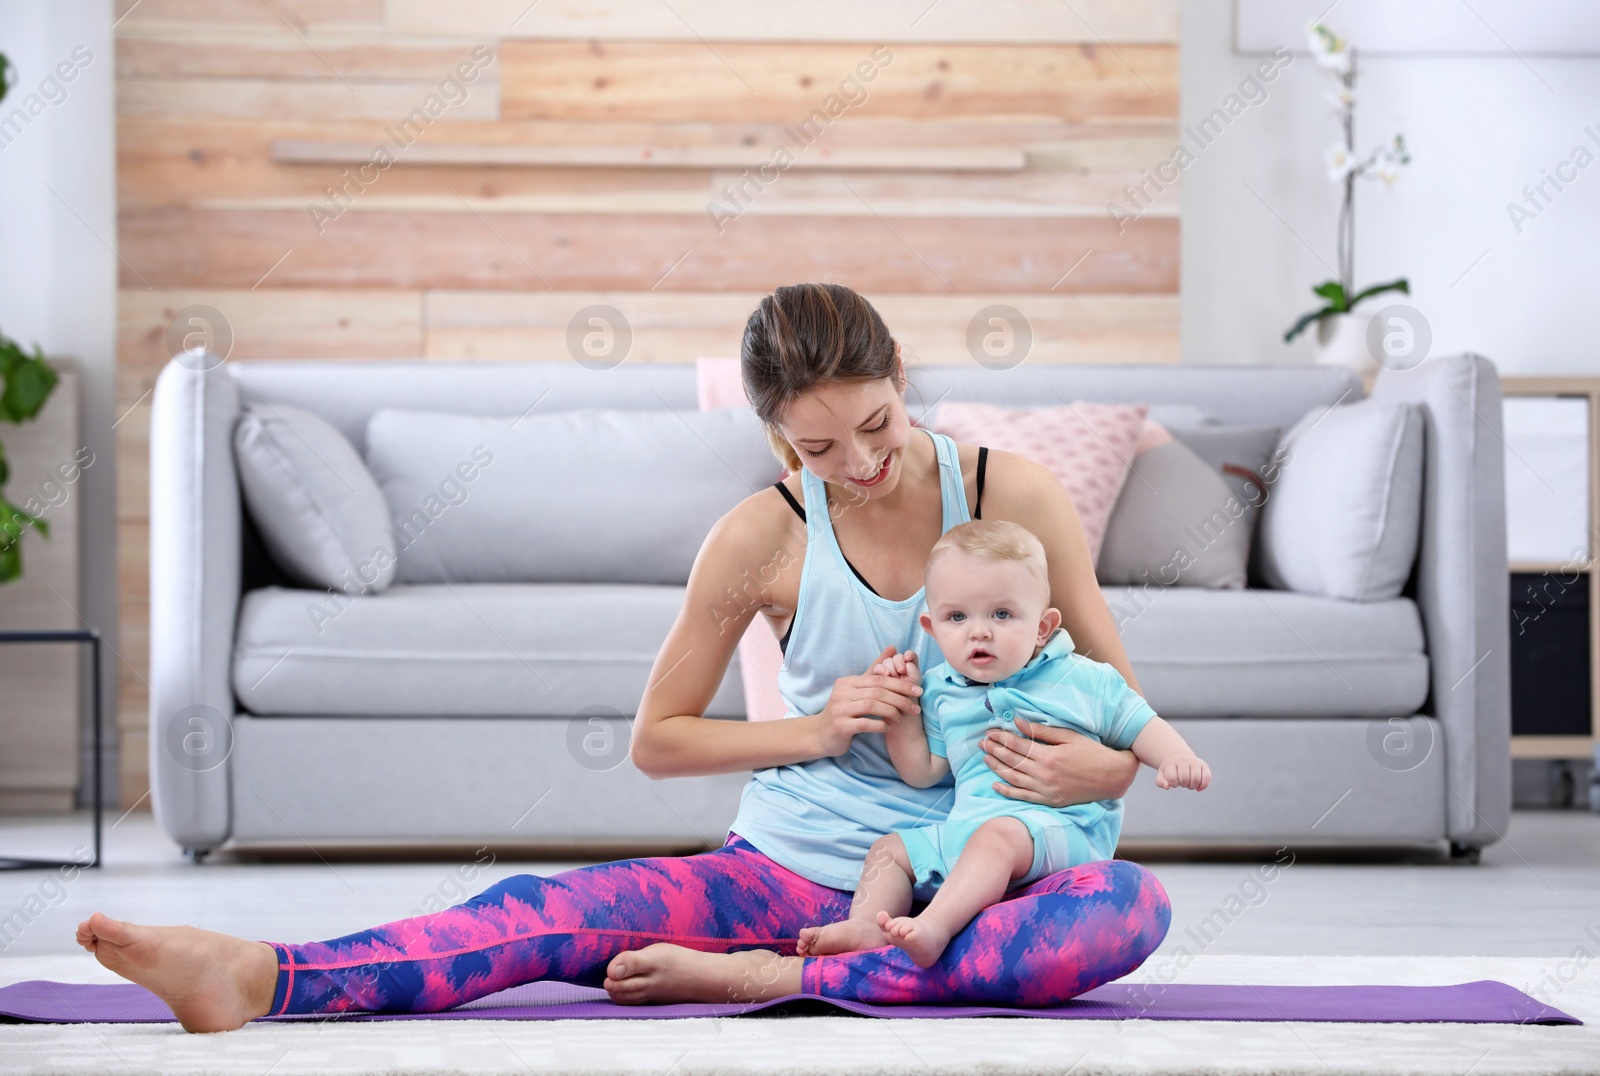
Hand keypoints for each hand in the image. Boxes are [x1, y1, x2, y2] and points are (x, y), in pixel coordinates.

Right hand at [811, 646, 922, 757]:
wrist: (822, 735)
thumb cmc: (844, 711)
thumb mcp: (858, 688)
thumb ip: (875, 669)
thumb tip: (893, 647)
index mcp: (848, 682)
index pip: (878, 679)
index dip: (900, 684)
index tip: (918, 691)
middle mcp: (842, 692)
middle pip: (877, 692)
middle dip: (900, 699)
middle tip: (915, 708)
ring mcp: (839, 709)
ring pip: (871, 706)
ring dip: (891, 712)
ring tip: (902, 718)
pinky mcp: (840, 726)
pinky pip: (864, 723)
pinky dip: (879, 725)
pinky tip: (888, 727)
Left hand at [981, 716, 1136, 807]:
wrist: (1112, 776)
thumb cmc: (1092, 752)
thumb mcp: (1068, 736)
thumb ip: (1041, 731)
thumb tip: (1016, 723)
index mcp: (1048, 756)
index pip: (1016, 745)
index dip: (1001, 738)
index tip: (990, 732)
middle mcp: (1044, 775)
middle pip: (1012, 761)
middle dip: (994, 750)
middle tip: (982, 743)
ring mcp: (1046, 790)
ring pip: (1013, 779)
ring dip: (997, 768)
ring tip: (985, 758)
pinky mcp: (1049, 800)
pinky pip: (1023, 797)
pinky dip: (1007, 791)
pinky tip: (995, 785)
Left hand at [1155, 754, 1210, 790]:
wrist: (1178, 757)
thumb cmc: (1169, 769)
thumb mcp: (1162, 774)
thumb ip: (1160, 781)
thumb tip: (1167, 786)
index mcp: (1172, 763)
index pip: (1172, 778)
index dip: (1173, 784)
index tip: (1173, 782)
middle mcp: (1184, 760)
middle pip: (1185, 779)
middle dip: (1183, 785)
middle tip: (1182, 783)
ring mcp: (1195, 762)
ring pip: (1196, 779)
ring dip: (1192, 786)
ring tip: (1189, 784)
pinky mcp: (1204, 765)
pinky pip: (1207, 777)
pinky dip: (1204, 785)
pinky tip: (1198, 788)